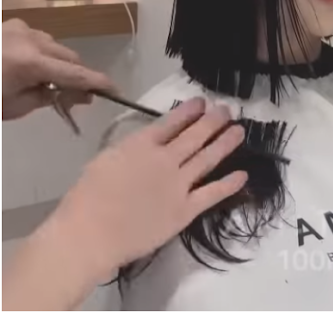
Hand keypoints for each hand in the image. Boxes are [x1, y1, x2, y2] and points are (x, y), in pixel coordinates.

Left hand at [2, 18, 113, 119]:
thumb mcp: (15, 106)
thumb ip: (51, 97)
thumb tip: (81, 94)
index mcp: (30, 63)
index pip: (75, 74)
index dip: (97, 82)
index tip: (115, 91)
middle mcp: (31, 40)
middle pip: (70, 57)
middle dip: (76, 75)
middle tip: (75, 95)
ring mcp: (23, 28)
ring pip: (57, 46)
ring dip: (59, 62)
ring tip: (45, 78)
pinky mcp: (14, 24)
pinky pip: (40, 37)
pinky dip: (42, 51)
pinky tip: (28, 61)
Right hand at [39, 98, 246, 279]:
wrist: (91, 233)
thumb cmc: (87, 197)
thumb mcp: (106, 159)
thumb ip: (131, 148)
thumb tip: (147, 142)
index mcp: (143, 144)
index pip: (172, 122)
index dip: (190, 110)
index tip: (203, 102)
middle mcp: (166, 159)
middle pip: (196, 135)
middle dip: (213, 120)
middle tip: (227, 111)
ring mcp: (179, 184)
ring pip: (208, 158)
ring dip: (225, 142)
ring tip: (239, 131)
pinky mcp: (186, 210)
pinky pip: (212, 194)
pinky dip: (229, 184)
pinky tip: (243, 175)